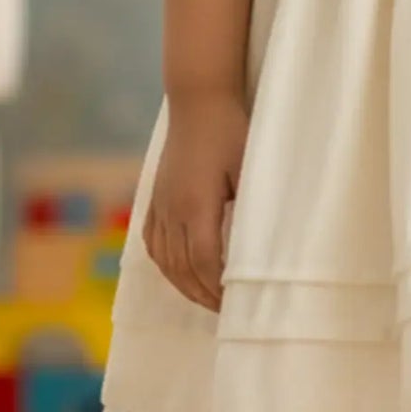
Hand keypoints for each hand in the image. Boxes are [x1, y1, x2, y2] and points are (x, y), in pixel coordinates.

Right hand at [144, 83, 247, 310]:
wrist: (198, 99)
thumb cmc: (232, 131)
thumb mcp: (249, 168)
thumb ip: (250, 208)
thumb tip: (257, 247)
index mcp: (197, 205)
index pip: (203, 260)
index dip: (216, 289)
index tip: (233, 304)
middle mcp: (173, 209)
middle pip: (181, 267)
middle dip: (201, 295)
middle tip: (223, 312)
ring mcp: (161, 203)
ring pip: (164, 259)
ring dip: (182, 284)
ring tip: (203, 299)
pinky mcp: (156, 197)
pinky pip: (153, 241)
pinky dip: (164, 263)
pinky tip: (177, 272)